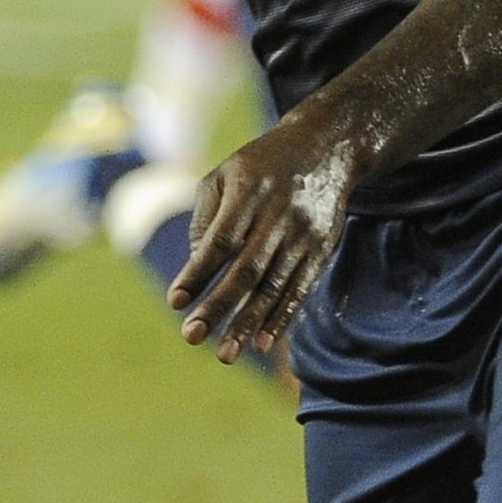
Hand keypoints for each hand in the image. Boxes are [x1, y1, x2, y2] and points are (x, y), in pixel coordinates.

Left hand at [168, 114, 358, 364]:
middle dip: (218, 306)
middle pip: (247, 270)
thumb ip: (205, 217)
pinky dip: (280, 318)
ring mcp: (303, 235)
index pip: (221, 240)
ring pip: (273, 287)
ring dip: (248, 323)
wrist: (326, 148)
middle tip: (191, 337)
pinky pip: (299, 290)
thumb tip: (195, 265)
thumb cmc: (261, 165)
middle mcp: (278, 216)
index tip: (174, 302)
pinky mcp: (320, 250)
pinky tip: (262, 343)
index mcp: (249, 192)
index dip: (198, 272)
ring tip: (225, 354)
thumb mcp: (225, 173)